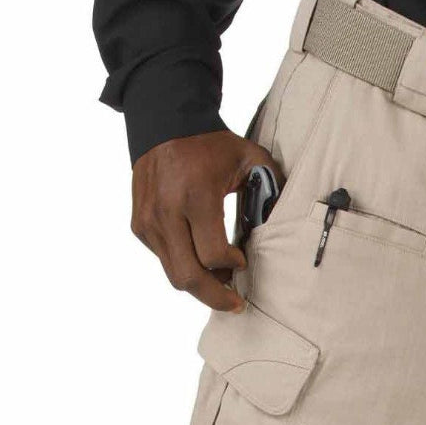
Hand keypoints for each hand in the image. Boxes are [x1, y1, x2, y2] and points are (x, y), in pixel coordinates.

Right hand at [130, 130, 279, 311]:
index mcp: (195, 197)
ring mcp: (149, 220)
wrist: (162, 122)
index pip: (212, 256)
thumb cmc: (210, 143)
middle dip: (215, 297)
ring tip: (221, 281)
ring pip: (174, 274)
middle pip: (188, 277)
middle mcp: (166, 212)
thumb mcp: (249, 159)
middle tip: (235, 303)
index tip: (242, 261)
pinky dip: (184, 265)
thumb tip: (286, 224)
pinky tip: (201, 258)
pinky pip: (164, 260)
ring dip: (200, 284)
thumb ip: (272, 190)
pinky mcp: (140, 225)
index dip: (231, 267)